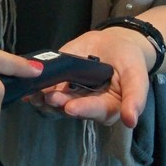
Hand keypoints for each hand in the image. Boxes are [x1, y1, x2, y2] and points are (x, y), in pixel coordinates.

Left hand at [26, 29, 153, 128]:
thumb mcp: (137, 75)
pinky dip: (36, 90)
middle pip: (71, 109)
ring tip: (35, 93)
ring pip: (55, 103)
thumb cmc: (129, 61)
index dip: (83, 109)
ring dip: (44, 99)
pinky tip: (28, 88)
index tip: (71, 107)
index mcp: (108, 108)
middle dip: (59, 104)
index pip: (95, 111)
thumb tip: (131, 121)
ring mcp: (71, 96)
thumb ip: (135, 97)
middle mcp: (87, 106)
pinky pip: (46, 90)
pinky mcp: (58, 85)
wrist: (115, 44)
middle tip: (49, 97)